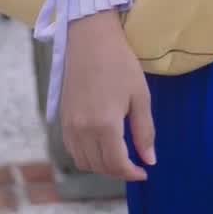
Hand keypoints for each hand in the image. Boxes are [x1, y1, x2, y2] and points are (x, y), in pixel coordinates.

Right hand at [60, 11, 154, 181]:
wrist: (90, 40)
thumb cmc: (120, 64)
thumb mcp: (140, 96)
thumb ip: (144, 131)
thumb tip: (150, 160)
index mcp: (104, 124)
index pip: (116, 163)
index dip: (131, 173)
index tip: (144, 172)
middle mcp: (82, 129)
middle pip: (99, 166)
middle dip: (118, 171)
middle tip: (135, 165)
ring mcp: (69, 125)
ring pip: (83, 161)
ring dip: (101, 166)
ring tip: (120, 156)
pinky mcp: (62, 119)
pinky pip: (72, 150)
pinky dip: (87, 156)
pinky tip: (102, 146)